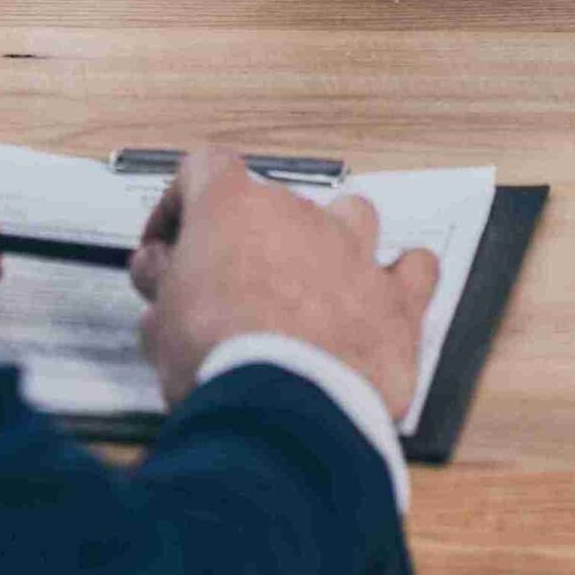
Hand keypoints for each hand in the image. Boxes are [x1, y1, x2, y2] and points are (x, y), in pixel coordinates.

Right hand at [130, 148, 438, 416]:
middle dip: (249, 241)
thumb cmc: (221, 360)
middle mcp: (297, 216)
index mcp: (231, 208)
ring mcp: (352, 252)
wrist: (284, 406)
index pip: (204, 169)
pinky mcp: (395, 300)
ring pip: (352, 216)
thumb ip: (162, 285)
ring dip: (332, 242)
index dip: (184, 204)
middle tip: (229, 292)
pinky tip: (389, 295)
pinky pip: (415, 269)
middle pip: (274, 202)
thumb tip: (159, 273)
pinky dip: (403, 279)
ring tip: (313, 281)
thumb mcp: (161, 323)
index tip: (172, 244)